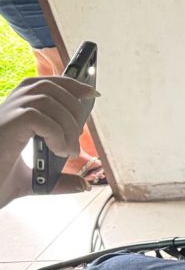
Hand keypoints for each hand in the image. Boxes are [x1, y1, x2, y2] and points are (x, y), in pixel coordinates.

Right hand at [0, 77, 96, 206]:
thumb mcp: (34, 181)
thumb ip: (58, 180)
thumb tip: (82, 185)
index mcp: (14, 114)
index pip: (44, 84)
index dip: (70, 85)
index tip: (91, 94)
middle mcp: (8, 109)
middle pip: (49, 86)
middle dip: (73, 106)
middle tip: (79, 135)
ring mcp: (5, 116)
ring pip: (47, 101)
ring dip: (67, 124)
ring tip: (70, 150)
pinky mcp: (6, 125)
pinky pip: (38, 117)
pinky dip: (56, 133)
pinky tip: (59, 150)